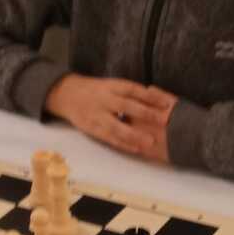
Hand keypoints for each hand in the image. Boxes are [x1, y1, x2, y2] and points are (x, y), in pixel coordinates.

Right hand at [45, 75, 174, 157]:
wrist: (67, 94)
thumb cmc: (96, 90)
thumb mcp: (111, 85)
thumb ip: (129, 93)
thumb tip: (155, 99)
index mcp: (111, 86)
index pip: (133, 90)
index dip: (150, 96)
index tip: (167, 103)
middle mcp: (104, 99)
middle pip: (127, 106)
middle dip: (146, 114)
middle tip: (163, 121)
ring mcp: (97, 114)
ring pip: (117, 126)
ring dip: (134, 135)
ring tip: (150, 142)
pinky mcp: (91, 128)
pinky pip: (108, 138)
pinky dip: (122, 144)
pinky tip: (136, 149)